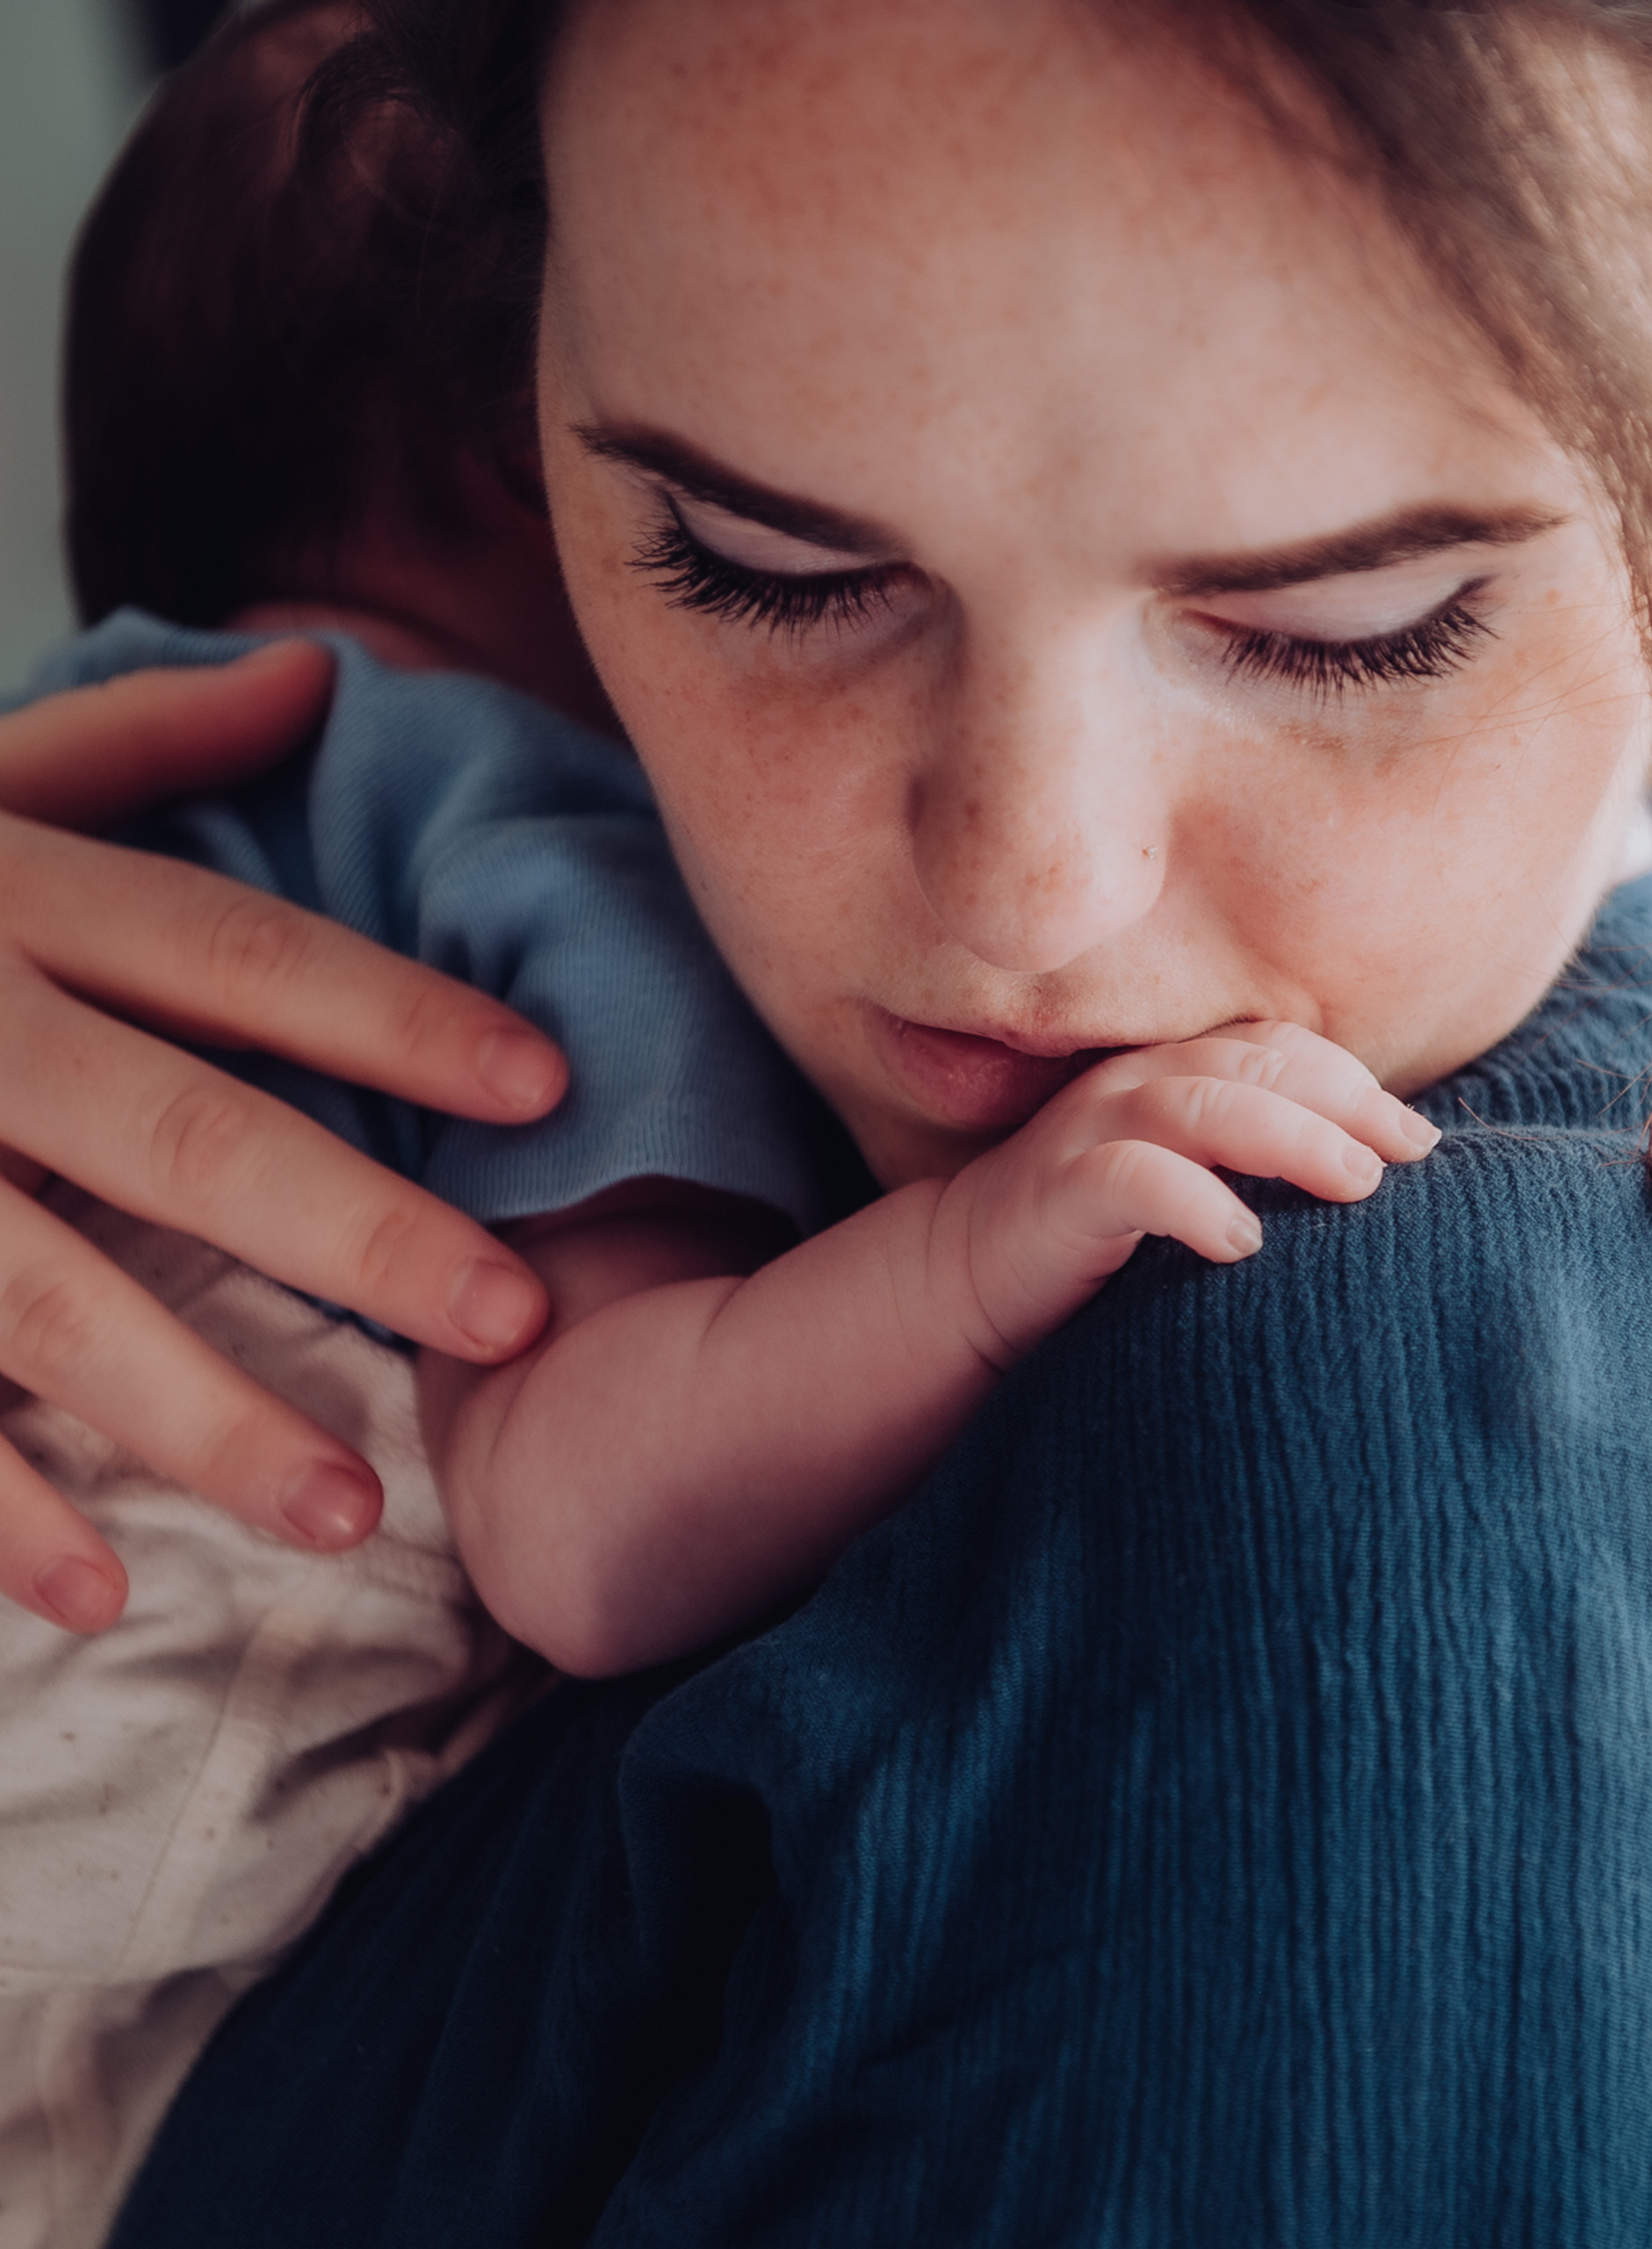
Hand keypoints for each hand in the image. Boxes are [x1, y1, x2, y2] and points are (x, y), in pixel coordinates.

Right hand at [0, 645, 566, 1632]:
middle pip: (182, 1132)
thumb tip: (320, 671)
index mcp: (5, 900)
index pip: (241, 954)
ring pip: (41, 1298)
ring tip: (352, 1515)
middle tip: (516, 1318)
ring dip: (199, 1413)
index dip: (399, 1016)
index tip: (549, 1089)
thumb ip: (131, 743)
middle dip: (356, 1230)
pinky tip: (108, 1595)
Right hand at [929, 1019, 1438, 1366]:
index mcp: (1171, 1074)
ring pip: (1202, 1105)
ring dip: (1290, 1140)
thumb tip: (1373, 1190)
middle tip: (1405, 1159)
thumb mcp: (1189, 1188)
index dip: (1352, 1082)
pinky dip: (1194, 1202)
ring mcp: (1091, 1131)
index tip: (1418, 1141)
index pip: (1276, 1048)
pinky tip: (1241, 1243)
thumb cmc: (1103, 1244)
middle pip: (1254, 1066)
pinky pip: (1132, 1179)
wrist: (970, 1282)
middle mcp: (1134, 1085)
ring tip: (1353, 1186)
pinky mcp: (1058, 1191)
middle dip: (1342, 1105)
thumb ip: (1255, 1171)